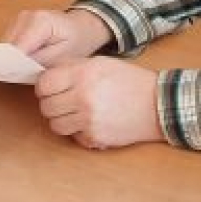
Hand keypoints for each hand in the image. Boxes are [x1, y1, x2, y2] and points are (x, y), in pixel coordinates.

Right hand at [6, 7, 111, 67]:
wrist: (82, 27)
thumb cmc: (76, 41)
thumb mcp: (63, 57)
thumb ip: (40, 61)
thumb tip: (17, 67)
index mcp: (39, 21)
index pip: (17, 47)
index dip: (13, 65)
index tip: (16, 79)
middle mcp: (26, 16)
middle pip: (8, 46)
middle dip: (12, 62)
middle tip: (24, 77)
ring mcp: (20, 18)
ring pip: (6, 44)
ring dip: (12, 58)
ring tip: (27, 69)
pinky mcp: (17, 24)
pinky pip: (9, 42)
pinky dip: (15, 53)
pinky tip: (26, 61)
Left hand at [35, 58, 162, 149]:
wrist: (156, 104)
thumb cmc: (129, 80)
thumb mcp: (101, 63)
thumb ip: (73, 68)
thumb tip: (48, 76)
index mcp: (83, 74)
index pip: (44, 84)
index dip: (45, 86)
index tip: (50, 87)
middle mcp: (83, 97)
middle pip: (46, 106)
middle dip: (52, 103)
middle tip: (64, 100)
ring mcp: (88, 120)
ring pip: (55, 125)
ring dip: (62, 119)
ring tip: (75, 111)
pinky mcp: (94, 137)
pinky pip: (72, 136)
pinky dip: (77, 130)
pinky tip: (90, 121)